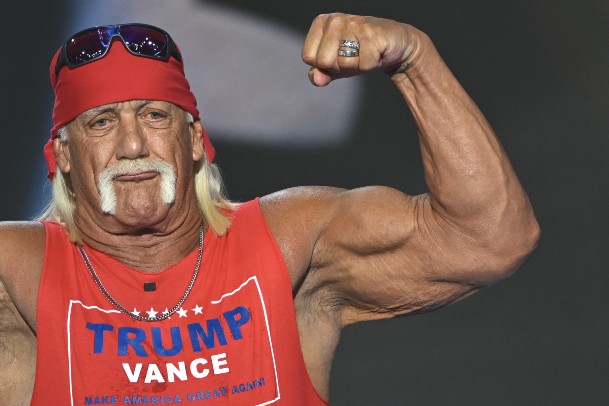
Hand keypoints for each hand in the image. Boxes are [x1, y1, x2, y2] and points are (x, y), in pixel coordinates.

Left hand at [302, 13, 416, 86]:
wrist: (394, 45)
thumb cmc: (362, 52)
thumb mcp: (336, 65)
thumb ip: (320, 73)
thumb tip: (316, 79)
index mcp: (322, 22)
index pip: (308, 57)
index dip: (324, 65)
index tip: (339, 56)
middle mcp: (335, 19)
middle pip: (323, 61)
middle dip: (340, 66)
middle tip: (354, 56)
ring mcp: (353, 24)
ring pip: (342, 64)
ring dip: (356, 66)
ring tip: (365, 54)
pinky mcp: (371, 34)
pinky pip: (363, 65)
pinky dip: (371, 65)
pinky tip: (376, 53)